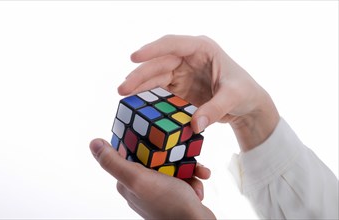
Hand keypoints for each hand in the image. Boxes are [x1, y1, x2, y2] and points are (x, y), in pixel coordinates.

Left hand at [90, 138, 215, 218]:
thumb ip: (115, 162)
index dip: (143, 140)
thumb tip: (94, 143)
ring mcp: (158, 192)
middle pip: (156, 157)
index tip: (157, 133)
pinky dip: (193, 179)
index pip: (131, 152)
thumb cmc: (170, 205)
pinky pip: (183, 178)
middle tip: (183, 155)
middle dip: (173, 155)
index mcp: (128, 181)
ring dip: (187, 167)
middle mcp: (141, 186)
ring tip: (196, 173)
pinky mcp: (174, 196)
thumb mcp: (139, 178)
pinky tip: (197, 186)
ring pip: (173, 166)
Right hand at [118, 35, 279, 150]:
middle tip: (123, 89)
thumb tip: (194, 125)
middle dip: (140, 75)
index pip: (173, 44)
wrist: (247, 105)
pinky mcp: (179, 88)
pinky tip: (137, 104)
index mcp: (202, 48)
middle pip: (159, 63)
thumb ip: (215, 109)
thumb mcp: (234, 97)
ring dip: (140, 86)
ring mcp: (182, 73)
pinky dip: (148, 97)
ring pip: (156, 77)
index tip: (134, 58)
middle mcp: (188, 58)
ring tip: (124, 97)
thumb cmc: (244, 92)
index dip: (152, 50)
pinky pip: (160, 91)